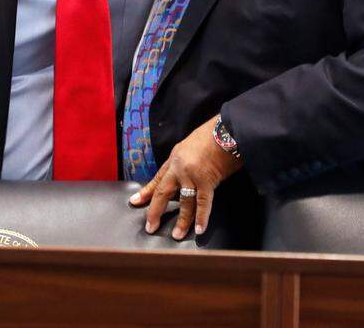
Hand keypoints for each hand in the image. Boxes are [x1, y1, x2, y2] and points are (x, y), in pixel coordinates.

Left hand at [128, 115, 242, 239]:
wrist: (226, 129)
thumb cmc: (212, 134)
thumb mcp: (191, 144)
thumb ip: (185, 160)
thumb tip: (186, 176)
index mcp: (175, 158)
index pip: (158, 178)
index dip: (146, 191)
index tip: (136, 201)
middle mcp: (179, 167)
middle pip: (163, 192)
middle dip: (155, 211)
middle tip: (150, 227)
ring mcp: (191, 175)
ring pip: (183, 202)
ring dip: (181, 220)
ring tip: (177, 235)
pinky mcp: (207, 180)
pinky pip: (203, 202)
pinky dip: (201, 217)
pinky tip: (199, 229)